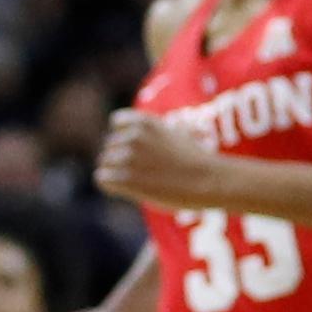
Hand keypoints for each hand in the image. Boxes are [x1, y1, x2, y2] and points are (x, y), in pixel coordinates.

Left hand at [94, 110, 231, 210]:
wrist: (209, 181)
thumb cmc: (197, 161)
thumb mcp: (178, 132)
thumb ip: (157, 130)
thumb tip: (151, 130)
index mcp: (145, 122)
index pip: (116, 123)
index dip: (123, 138)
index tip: (137, 151)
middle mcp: (133, 136)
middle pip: (108, 147)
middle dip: (120, 160)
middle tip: (144, 173)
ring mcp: (128, 156)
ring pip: (104, 164)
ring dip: (117, 174)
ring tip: (139, 182)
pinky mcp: (126, 178)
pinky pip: (102, 179)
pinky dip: (112, 186)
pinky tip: (128, 189)